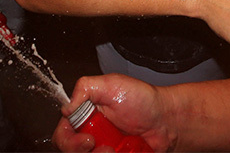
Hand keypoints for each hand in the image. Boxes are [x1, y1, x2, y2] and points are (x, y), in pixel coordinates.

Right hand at [54, 74, 168, 152]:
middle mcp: (90, 135)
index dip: (69, 141)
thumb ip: (85, 88)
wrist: (167, 121)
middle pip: (72, 151)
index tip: (88, 140)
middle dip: (86, 152)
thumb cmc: (144, 100)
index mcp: (84, 117)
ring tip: (119, 149)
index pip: (62, 135)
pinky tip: (127, 151)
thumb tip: (66, 107)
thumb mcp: (113, 84)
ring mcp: (102, 149)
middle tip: (106, 148)